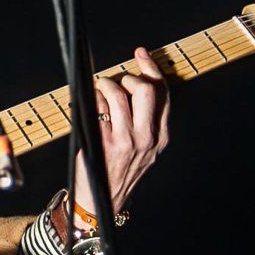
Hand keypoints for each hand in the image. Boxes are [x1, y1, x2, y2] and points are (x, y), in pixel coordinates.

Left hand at [74, 47, 170, 214]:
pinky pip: (99, 108)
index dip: (151, 68)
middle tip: (117, 82)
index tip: (141, 54)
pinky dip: (94, 99)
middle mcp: (147, 138)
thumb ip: (145, 120)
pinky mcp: (104, 143)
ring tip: (100, 90)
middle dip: (129, 77)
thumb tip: (135, 82)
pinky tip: (91, 104)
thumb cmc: (119, 171)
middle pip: (145, 90)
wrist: (102, 201)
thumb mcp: (144, 148)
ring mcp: (126, 140)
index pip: (162, 94)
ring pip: (119, 95)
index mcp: (160, 136)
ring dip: (105, 84)